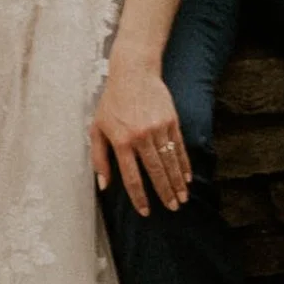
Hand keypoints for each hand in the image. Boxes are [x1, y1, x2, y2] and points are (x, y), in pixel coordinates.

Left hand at [92, 57, 190, 215]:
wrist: (133, 72)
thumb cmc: (112, 102)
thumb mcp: (97, 128)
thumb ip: (99, 158)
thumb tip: (104, 185)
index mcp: (122, 141)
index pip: (132, 177)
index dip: (140, 197)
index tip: (146, 211)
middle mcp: (141, 137)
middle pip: (156, 172)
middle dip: (165, 193)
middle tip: (173, 209)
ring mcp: (159, 128)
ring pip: (170, 162)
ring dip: (177, 183)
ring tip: (182, 199)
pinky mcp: (171, 121)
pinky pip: (180, 148)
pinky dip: (184, 164)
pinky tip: (187, 178)